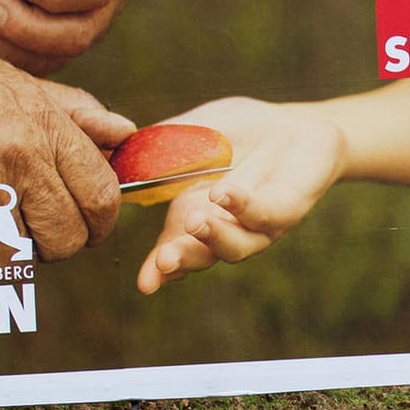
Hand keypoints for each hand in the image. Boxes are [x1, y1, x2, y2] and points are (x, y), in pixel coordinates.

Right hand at [0, 42, 132, 260]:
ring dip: (14, 249)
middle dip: (64, 241)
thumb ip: (77, 113)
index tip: (93, 223)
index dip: (103, 219)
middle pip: (69, 237)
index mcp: (42, 131)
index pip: (102, 196)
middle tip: (47, 229)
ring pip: (23, 257)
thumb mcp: (16, 83)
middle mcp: (17, 166)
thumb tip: (126, 134)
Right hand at [135, 97, 346, 293]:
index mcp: (196, 215)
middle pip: (203, 256)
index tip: (145, 284)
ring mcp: (260, 223)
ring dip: (214, 237)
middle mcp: (228, 227)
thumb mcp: (194, 130)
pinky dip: (243, 206)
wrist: (296, 125)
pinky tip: (223, 193)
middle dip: (182, 260)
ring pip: (238, 246)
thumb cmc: (242, 131)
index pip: (173, 249)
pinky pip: (266, 213)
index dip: (158, 269)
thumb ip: (159, 142)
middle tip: (164, 261)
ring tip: (194, 221)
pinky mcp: (289, 207)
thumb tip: (113, 150)